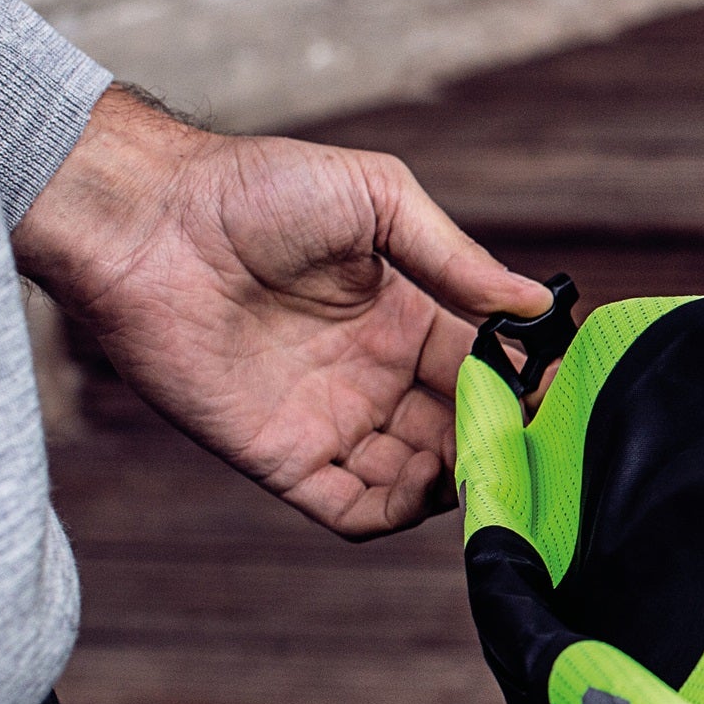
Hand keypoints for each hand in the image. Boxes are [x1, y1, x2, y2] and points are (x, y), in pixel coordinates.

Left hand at [13, 87, 549, 537]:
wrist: (148, 220)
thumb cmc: (253, 189)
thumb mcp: (376, 197)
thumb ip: (455, 257)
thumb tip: (535, 305)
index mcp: (405, 319)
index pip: (485, 371)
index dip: (523, 387)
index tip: (555, 393)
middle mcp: (374, 377)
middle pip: (460, 434)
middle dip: (497, 443)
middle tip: (523, 441)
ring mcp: (330, 420)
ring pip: (418, 482)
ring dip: (457, 485)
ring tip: (478, 467)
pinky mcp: (283, 458)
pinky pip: (351, 509)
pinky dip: (395, 514)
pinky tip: (421, 487)